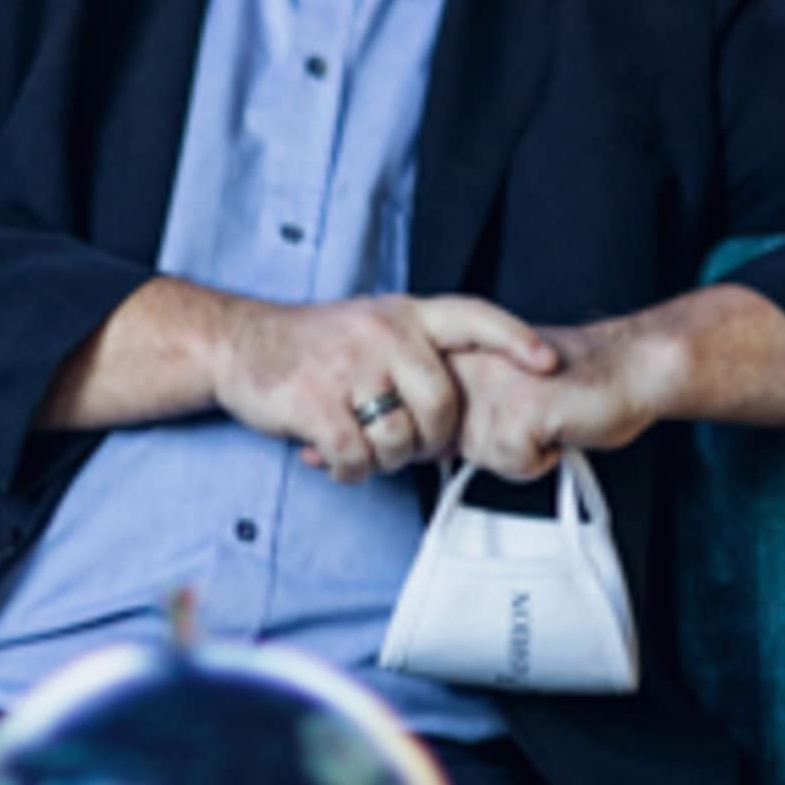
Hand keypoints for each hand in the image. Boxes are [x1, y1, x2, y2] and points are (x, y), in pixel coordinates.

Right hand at [212, 293, 557, 482]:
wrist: (236, 343)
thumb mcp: (368, 324)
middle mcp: (382, 334)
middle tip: (407, 445)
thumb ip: (414, 349)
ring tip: (363, 448)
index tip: (548, 362)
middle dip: (430, 440)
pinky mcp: (317, 402)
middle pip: (442, 405)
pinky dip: (352, 470)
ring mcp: (349, 366)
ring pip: (400, 438)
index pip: (473, 317)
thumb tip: (462, 397)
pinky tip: (339, 460)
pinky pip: (358, 457)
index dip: (515, 340)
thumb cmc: (308, 344)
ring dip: (385, 459)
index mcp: (403, 314)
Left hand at [446, 319, 670, 478]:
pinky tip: (558, 429)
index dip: (460, 435)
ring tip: (547, 420)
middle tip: (530, 420)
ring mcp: (491, 384)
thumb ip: (459, 410)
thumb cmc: (573, 380)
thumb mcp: (499, 391)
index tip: (500, 419)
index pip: (427, 420)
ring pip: (481, 455)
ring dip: (518, 452)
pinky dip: (539, 459)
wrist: (630, 368)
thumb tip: (425, 448)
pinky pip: (512, 461)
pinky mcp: (519, 407)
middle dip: (493, 445)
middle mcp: (466, 364)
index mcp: (457, 355)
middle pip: (450, 443)